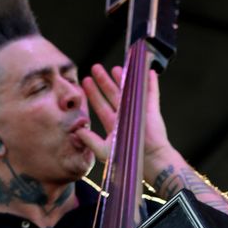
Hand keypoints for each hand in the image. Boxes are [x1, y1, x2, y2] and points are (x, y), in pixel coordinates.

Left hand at [77, 64, 177, 185]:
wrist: (148, 160)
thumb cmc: (126, 157)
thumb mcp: (103, 150)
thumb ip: (89, 140)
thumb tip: (77, 130)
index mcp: (114, 125)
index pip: (101, 105)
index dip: (93, 94)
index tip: (85, 82)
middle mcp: (125, 116)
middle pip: (112, 94)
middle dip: (104, 81)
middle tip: (96, 68)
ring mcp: (138, 112)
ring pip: (129, 91)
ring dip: (123, 78)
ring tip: (116, 67)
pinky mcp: (151, 110)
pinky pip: (151, 92)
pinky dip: (151, 82)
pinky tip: (148, 71)